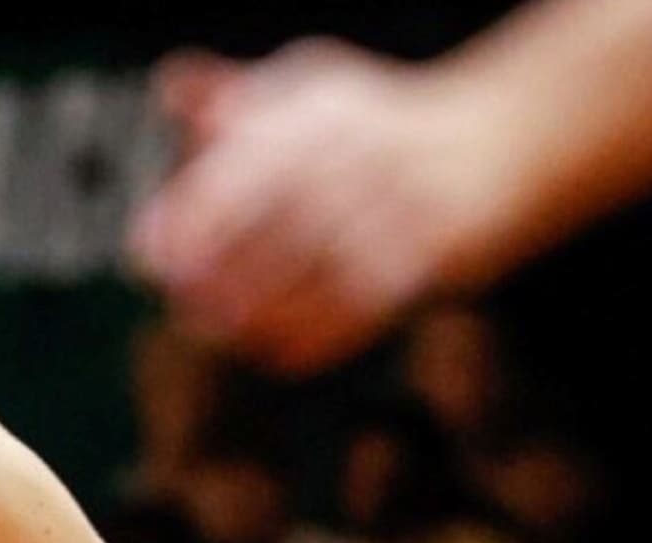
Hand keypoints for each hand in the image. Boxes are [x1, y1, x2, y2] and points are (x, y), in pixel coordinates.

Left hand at [128, 40, 517, 371]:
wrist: (503, 140)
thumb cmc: (379, 121)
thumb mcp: (309, 85)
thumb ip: (232, 93)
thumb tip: (168, 84)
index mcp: (323, 115)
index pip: (243, 171)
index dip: (188, 222)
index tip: (149, 257)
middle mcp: (364, 158)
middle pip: (275, 230)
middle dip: (216, 277)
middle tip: (181, 305)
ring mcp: (405, 209)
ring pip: (316, 277)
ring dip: (256, 314)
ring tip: (218, 330)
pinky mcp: (435, 258)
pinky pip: (363, 311)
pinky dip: (310, 338)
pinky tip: (270, 349)